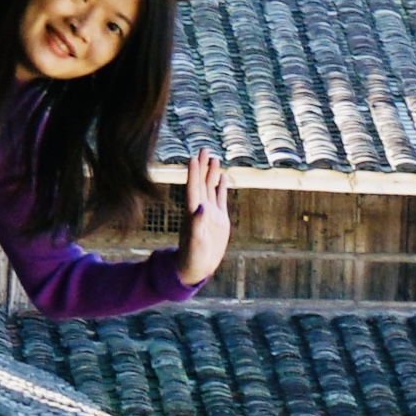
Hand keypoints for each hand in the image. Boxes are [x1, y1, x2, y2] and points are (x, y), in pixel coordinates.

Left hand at [176, 153, 233, 284]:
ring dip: (211, 173)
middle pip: (201, 183)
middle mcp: (201, 209)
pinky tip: (222, 177)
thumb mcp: (195, 242)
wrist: (198, 267)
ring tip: (214, 157)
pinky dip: (221, 187)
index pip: (193, 189)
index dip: (193, 173)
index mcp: (193, 213)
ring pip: (210, 188)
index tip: (193, 157)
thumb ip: (197, 225)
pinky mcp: (219, 219)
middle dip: (202, 166)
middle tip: (204, 148)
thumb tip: (201, 208)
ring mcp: (210, 213)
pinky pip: (220, 199)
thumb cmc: (193, 257)